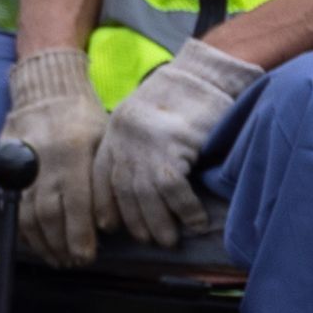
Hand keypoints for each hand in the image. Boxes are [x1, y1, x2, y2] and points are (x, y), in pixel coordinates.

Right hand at [4, 49, 104, 265]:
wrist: (45, 91)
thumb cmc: (82, 117)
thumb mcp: (103, 142)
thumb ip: (103, 182)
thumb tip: (107, 224)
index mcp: (72, 152)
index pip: (76, 204)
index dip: (80, 235)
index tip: (87, 255)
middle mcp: (44, 161)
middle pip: (49, 216)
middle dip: (62, 245)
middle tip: (73, 262)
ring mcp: (22, 165)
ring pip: (28, 215)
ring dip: (43, 242)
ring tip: (57, 258)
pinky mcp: (7, 168)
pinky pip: (13, 206)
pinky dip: (24, 229)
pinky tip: (36, 241)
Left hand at [93, 44, 260, 251]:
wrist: (211, 73)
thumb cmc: (187, 98)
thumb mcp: (149, 119)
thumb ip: (137, 147)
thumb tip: (138, 189)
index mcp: (116, 129)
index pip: (101, 176)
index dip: (104, 205)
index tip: (110, 226)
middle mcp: (124, 136)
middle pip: (122, 191)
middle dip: (135, 221)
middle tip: (149, 239)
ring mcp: (146, 141)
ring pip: (145, 196)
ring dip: (159, 223)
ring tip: (169, 239)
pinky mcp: (171, 145)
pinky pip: (172, 191)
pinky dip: (184, 211)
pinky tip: (195, 221)